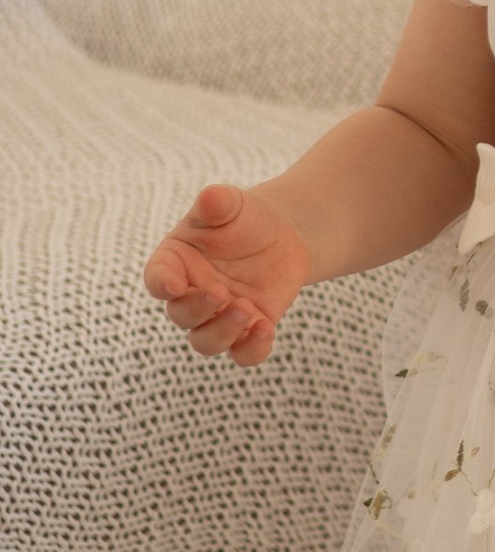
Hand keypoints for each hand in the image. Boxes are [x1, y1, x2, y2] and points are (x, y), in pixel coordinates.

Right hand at [145, 184, 314, 366]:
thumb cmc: (243, 217)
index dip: (162, 285)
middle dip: (198, 309)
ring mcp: (218, 316)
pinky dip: (252, 349)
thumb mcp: (232, 204)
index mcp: (175, 263)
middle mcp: (191, 295)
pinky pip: (244, 354)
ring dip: (223, 332)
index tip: (175, 285)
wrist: (280, 235)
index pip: (157, 279)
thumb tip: (211, 197)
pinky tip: (266, 329)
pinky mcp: (248, 329)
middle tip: (221, 293)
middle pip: (181, 316)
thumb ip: (218, 203)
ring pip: (206, 342)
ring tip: (247, 310)